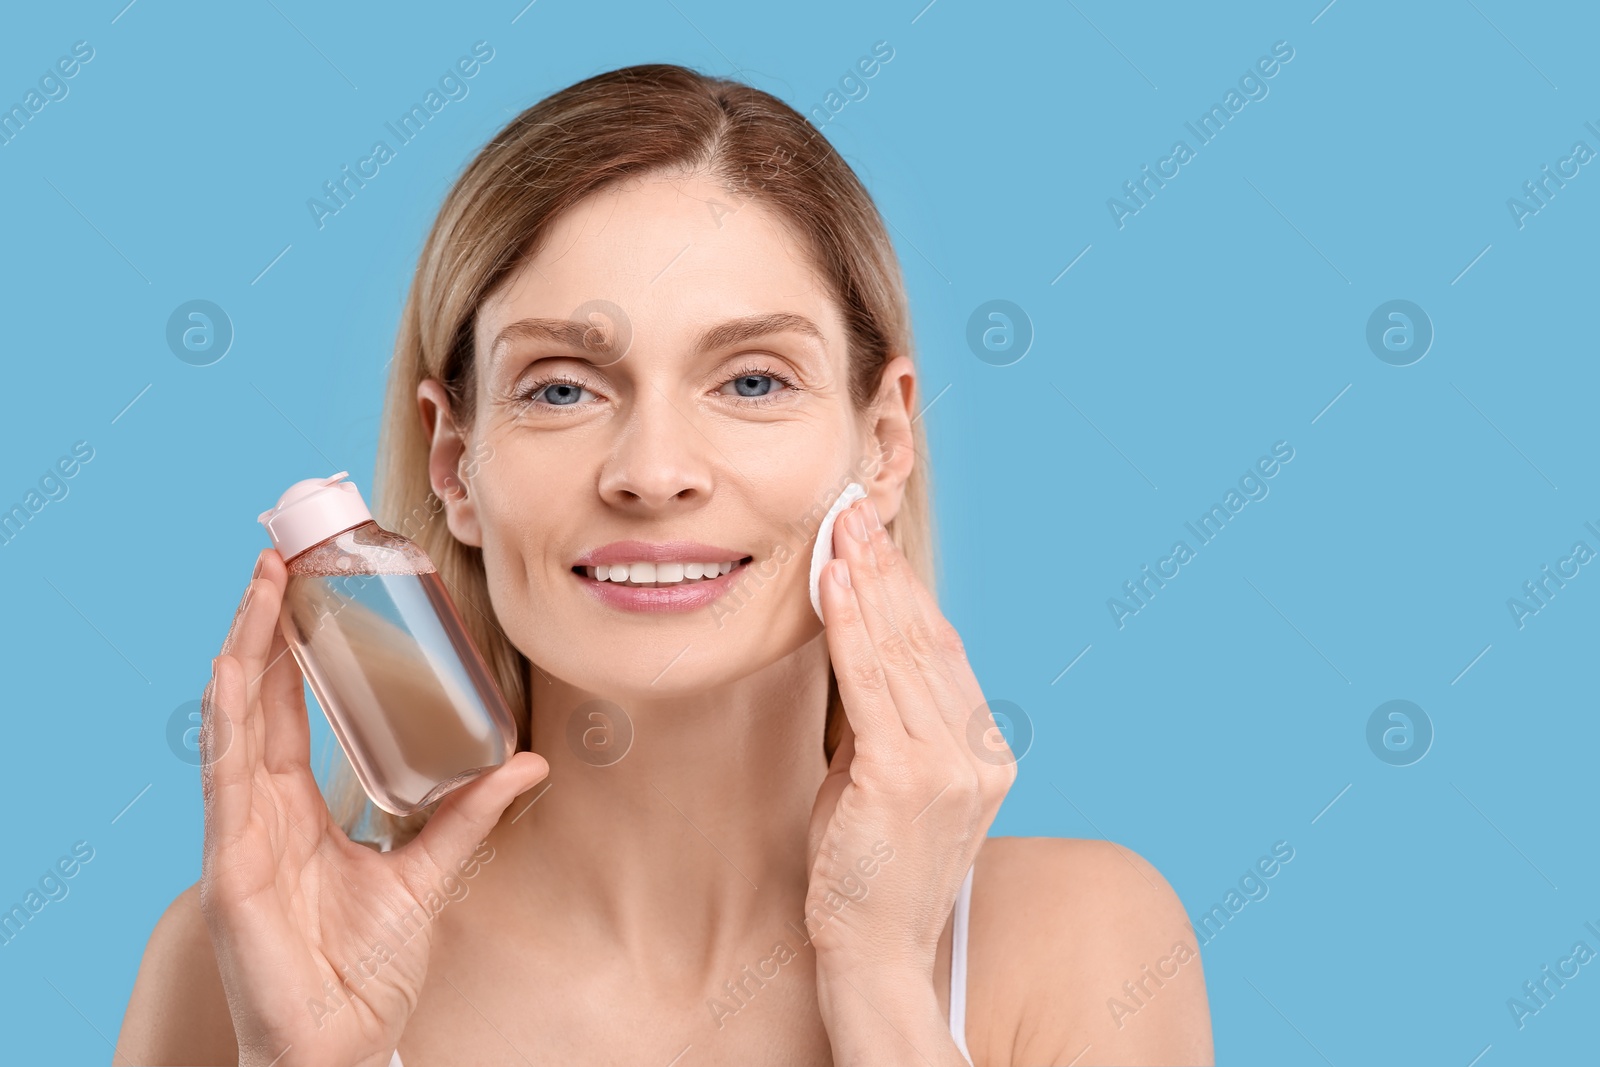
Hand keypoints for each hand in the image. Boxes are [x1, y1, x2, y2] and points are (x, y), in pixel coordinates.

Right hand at [199, 549, 548, 1066]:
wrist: (344, 1039)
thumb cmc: (369, 966)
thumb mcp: (429, 870)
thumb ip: (469, 813)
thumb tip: (528, 762)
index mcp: (296, 807)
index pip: (285, 709)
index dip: (287, 648)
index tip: (300, 586)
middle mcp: (260, 809)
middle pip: (255, 699)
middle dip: (262, 626)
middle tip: (278, 556)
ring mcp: (240, 832)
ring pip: (235, 721)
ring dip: (244, 648)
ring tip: (260, 585)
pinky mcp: (231, 862)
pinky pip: (225, 778)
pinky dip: (228, 718)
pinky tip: (232, 669)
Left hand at [806, 497, 1014, 1058]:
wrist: (873, 958)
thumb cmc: (865, 874)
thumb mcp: (880, 781)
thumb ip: (880, 719)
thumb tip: (853, 645)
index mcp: (985, 753)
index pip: (943, 652)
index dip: (906, 591)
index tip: (874, 540)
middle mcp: (980, 753)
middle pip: (927, 639)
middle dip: (886, 568)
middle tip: (853, 510)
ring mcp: (951, 765)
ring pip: (901, 651)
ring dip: (866, 581)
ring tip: (839, 526)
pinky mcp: (908, 777)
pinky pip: (871, 684)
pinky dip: (850, 626)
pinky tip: (833, 582)